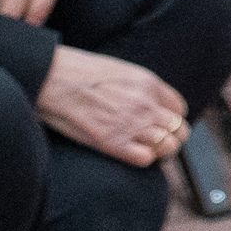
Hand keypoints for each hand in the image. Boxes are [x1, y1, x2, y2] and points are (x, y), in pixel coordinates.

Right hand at [37, 47, 190, 171]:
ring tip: (142, 148)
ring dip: (158, 150)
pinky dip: (142, 158)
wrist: (51, 79)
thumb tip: (150, 104)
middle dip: (170, 136)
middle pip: (178, 129)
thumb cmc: (76, 73)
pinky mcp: (114, 143)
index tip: (161, 124)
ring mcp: (132, 124)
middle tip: (155, 140)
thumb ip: (140, 88)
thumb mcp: (120, 71)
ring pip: (167, 146)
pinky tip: (129, 152)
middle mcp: (146, 104)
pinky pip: (145, 159)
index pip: (179, 108)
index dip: (171, 118)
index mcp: (149, 83)